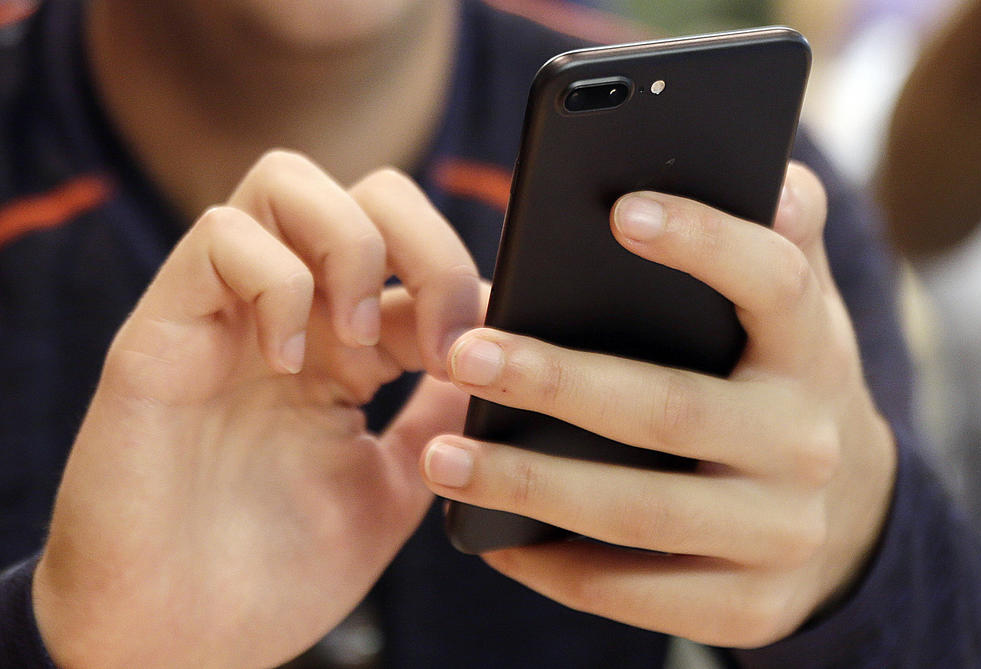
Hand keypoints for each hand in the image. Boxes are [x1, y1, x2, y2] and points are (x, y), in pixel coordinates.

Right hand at [32, 152, 481, 668]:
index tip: (490, 352)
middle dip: (427, 243)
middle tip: (440, 338)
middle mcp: (289, 317)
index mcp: (343, 351)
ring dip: (352, 249)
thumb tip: (496, 362)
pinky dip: (277, 283)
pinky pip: (221, 236)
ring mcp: (224, 315)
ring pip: (289, 181)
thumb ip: (436, 421)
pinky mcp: (162, 329)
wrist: (178, 643)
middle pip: (366, 191)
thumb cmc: (277, 574)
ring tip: (361, 344)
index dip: (464, 286)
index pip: (415, 258)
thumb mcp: (390, 489)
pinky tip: (290, 361)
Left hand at [420, 162, 895, 647]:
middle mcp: (804, 442)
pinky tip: (496, 540)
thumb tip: (765, 172)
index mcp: (810, 348)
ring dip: (532, 488)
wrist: (843, 510)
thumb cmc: (779, 380)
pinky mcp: (753, 608)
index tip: (618, 210)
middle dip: (560, 383)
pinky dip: (561, 570)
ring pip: (642, 514)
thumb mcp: (792, 311)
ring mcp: (782, 534)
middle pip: (672, 409)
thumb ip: (776, 238)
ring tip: (442, 459)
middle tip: (467, 357)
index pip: (774, 282)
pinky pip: (641, 595)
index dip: (704, 243)